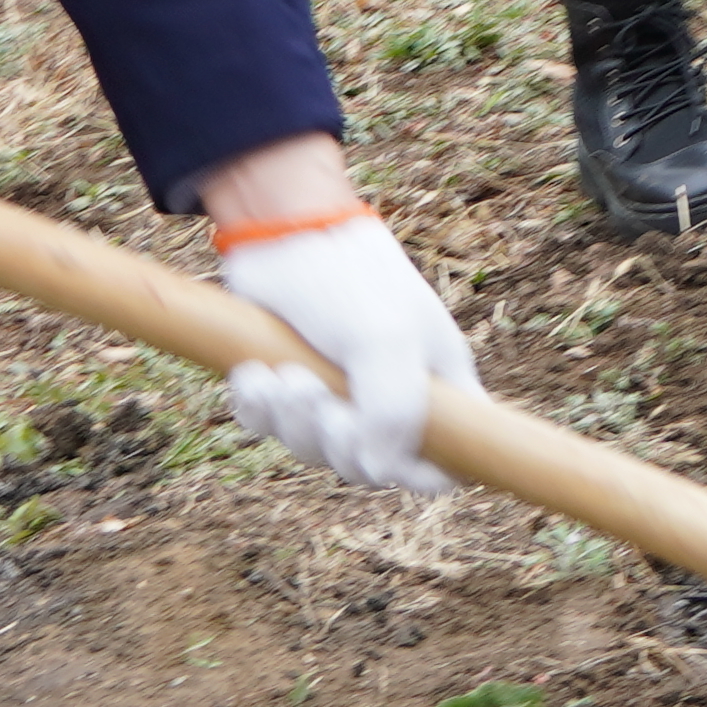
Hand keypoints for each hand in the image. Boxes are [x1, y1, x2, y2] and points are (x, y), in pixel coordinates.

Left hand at [219, 210, 474, 491]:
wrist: (284, 232)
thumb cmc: (350, 279)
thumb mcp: (385, 342)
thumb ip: (395, 412)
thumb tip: (379, 471)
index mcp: (435, 384)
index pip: (453, 458)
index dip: (427, 475)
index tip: (391, 464)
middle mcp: (389, 394)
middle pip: (369, 465)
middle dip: (335, 441)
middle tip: (318, 399)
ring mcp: (337, 391)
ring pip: (314, 448)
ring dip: (290, 419)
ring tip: (279, 375)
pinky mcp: (288, 382)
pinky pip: (270, 427)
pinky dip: (258, 408)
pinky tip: (253, 372)